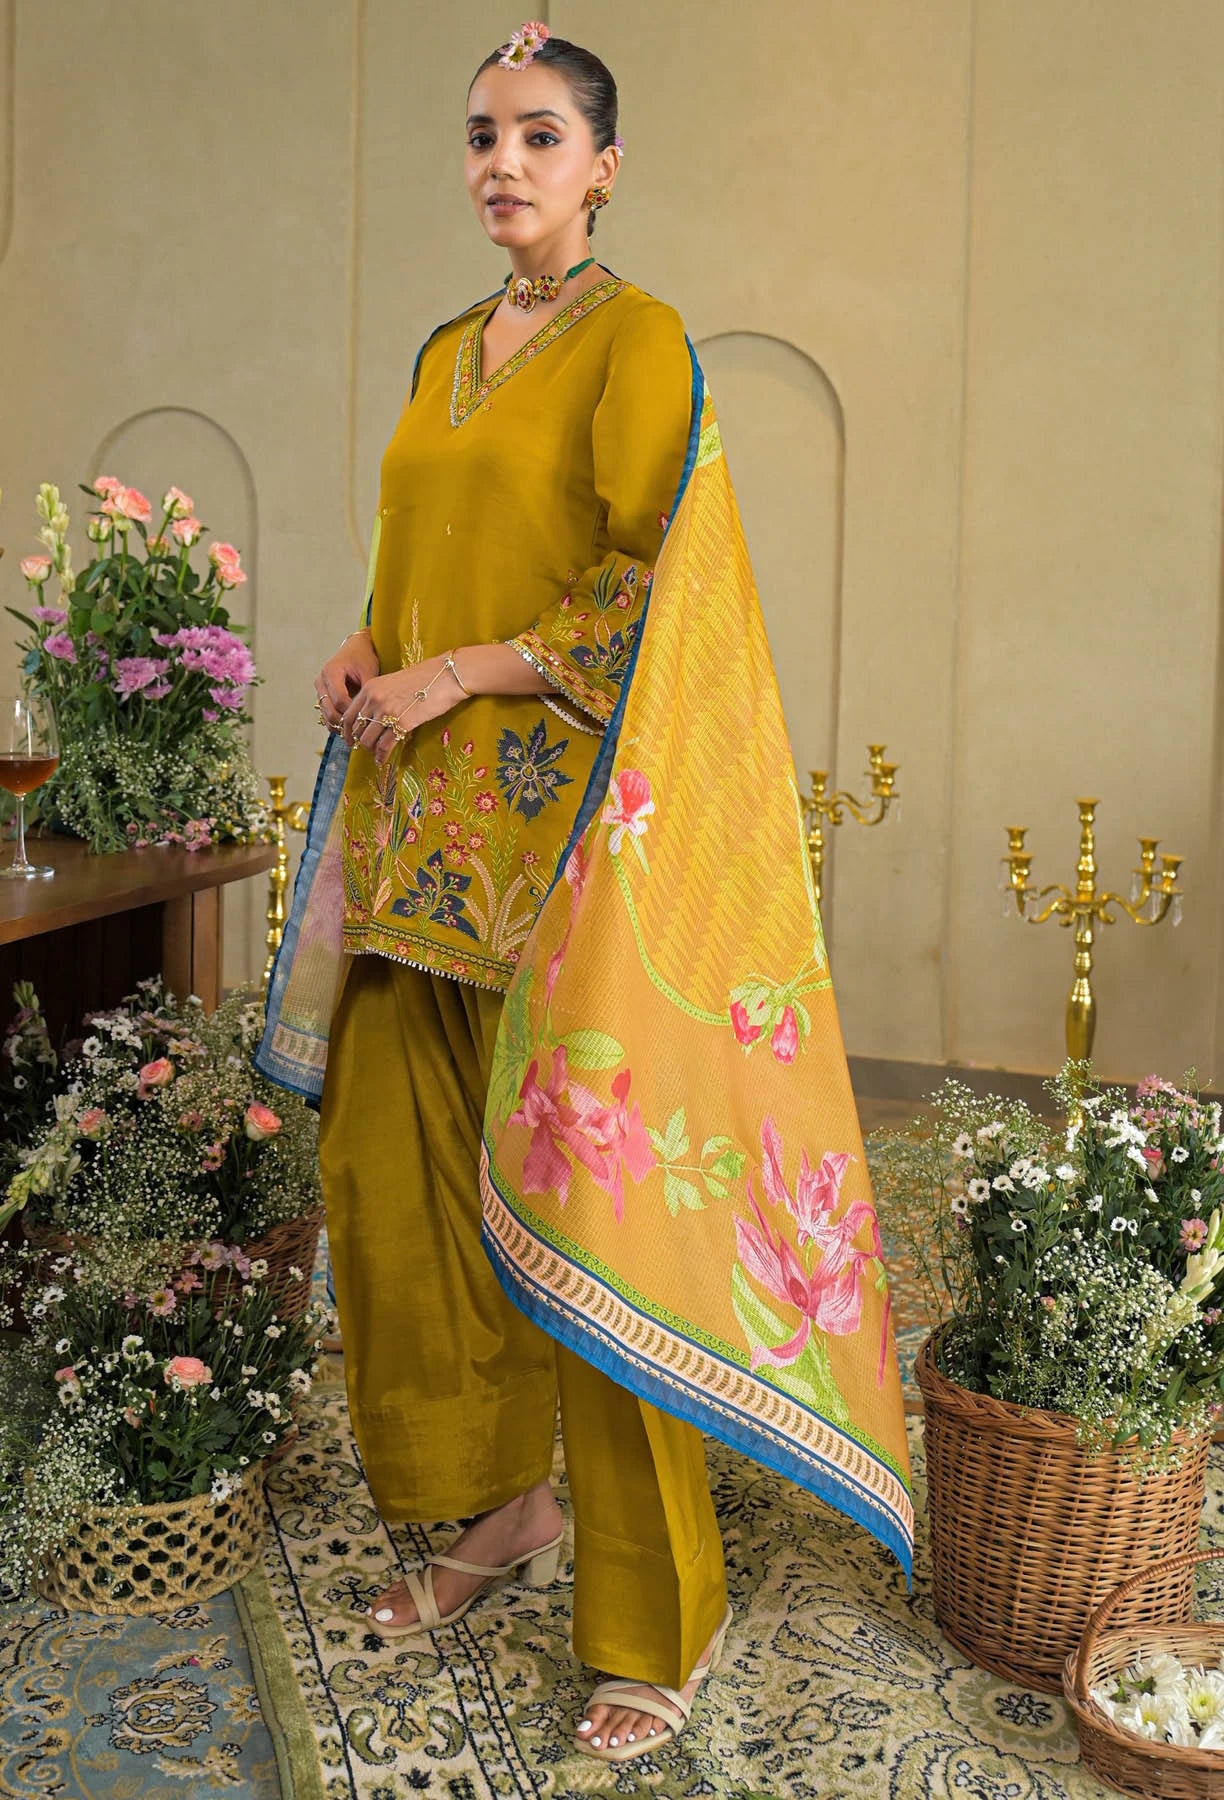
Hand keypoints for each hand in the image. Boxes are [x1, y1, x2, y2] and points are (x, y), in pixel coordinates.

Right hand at [315, 631, 379, 735]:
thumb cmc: (364, 657)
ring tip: (355, 735)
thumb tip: (370, 715)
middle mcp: (321, 681)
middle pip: (329, 710)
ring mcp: (320, 689)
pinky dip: (337, 723)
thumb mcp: (369, 671)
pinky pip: (327, 714)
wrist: (356, 648)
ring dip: (339, 726)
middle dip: (344, 724)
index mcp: (331, 672)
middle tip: (360, 734)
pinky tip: (350, 730)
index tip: (365, 723)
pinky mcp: (323, 696)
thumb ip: (368, 692)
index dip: (351, 714)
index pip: (339, 700)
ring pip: (326, 715)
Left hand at [340, 654, 464, 764]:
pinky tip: (383, 759)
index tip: (351, 739)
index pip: (349, 714)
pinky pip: (384, 745)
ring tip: (377, 753)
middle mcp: (374, 699)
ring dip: (371, 750)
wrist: (446, 675)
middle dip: (360, 741)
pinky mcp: (402, 723)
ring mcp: (387, 711)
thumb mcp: (395, 682)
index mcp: (370, 687)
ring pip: (367, 740)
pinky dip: (382, 755)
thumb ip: (381, 696)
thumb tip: (375, 716)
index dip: (348, 730)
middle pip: (357, 729)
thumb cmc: (426, 677)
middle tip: (367, 748)